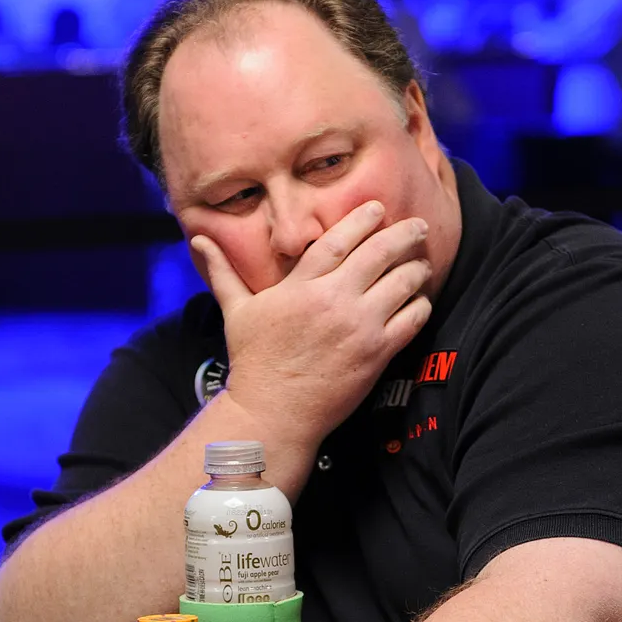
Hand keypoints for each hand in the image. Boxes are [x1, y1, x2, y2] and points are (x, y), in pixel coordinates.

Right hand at [191, 200, 432, 445]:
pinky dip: (421, 304)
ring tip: (423, 262)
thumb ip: (223, 272)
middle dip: (405, 234)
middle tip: (420, 226)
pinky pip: (413, 318)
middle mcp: (334, 299)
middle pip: (380, 252)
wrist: (273, 414)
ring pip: (403, 282)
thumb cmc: (253, 362)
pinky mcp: (377, 352)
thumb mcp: (236, 312)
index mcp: (301, 285)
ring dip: (418, 267)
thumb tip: (198, 239)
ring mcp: (359, 326)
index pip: (339, 239)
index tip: (378, 208)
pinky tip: (420, 300)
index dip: (363, 219)